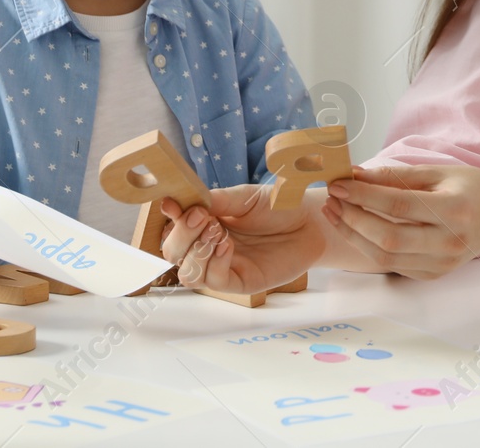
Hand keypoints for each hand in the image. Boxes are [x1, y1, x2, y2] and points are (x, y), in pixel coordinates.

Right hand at [159, 185, 325, 293]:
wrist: (310, 220)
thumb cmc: (278, 206)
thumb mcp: (243, 197)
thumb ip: (213, 201)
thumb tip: (179, 203)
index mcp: (204, 223)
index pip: (173, 227)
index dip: (169, 219)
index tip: (173, 206)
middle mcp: (208, 246)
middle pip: (173, 253)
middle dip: (182, 236)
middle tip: (203, 217)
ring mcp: (222, 266)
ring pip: (188, 274)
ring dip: (195, 253)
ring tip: (217, 232)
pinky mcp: (240, 282)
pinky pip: (214, 282)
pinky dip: (215, 264)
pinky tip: (227, 246)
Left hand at [322, 164, 479, 279]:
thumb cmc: (471, 188)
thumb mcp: (439, 172)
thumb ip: (397, 176)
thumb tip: (355, 175)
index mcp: (454, 210)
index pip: (399, 205)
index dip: (364, 196)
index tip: (338, 184)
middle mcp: (449, 242)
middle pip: (388, 238)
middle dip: (353, 219)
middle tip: (332, 199)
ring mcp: (441, 264)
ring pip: (385, 258)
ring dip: (354, 236)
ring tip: (336, 213)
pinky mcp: (433, 275)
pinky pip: (393, 265)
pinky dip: (369, 247)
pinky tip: (356, 228)